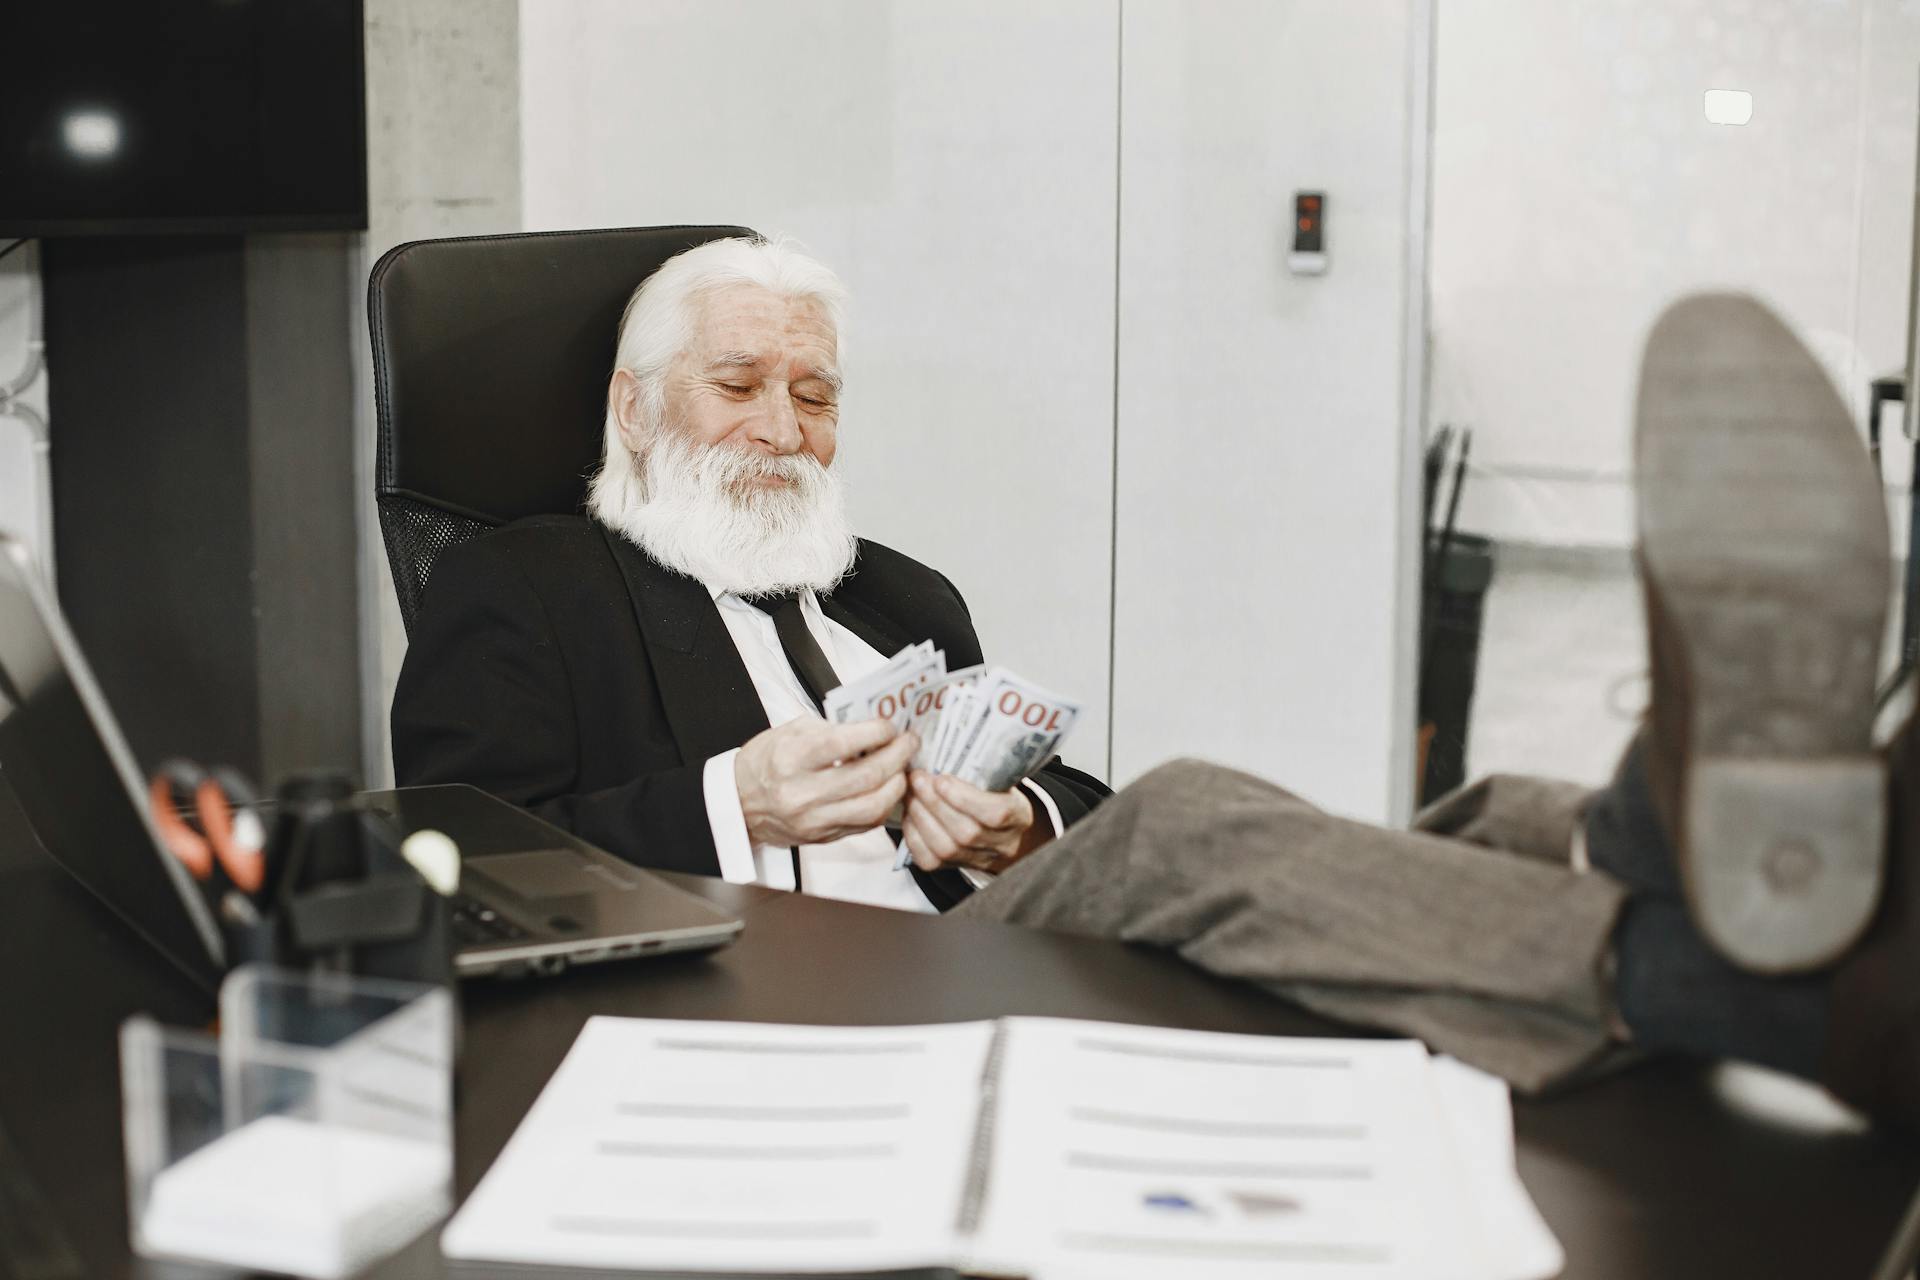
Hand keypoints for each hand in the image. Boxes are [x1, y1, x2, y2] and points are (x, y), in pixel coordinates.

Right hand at [735, 717, 916, 847]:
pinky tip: (889, 789)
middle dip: (897, 757)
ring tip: (903, 768)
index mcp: (790, 759)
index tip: (890, 726)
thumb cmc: (765, 761)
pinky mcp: (822, 837)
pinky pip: (865, 825)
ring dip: (897, 785)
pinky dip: (884, 805)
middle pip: (865, 777)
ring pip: (872, 807)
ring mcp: (813, 820)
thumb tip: (873, 727)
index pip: (842, 744)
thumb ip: (832, 728)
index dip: (875, 733)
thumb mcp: (790, 732)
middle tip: (909, 743)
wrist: (738, 802)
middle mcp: (801, 793)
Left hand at [901, 771, 1047, 874]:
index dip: (965, 799)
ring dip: (921, 817)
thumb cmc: (992, 787)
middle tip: (917, 779)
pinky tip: (910, 814)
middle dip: (935, 804)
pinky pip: (930, 861)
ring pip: (946, 848)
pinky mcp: (955, 869)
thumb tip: (941, 748)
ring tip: (910, 793)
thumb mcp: (995, 774)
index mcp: (1020, 816)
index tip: (941, 779)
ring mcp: (981, 861)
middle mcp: (1004, 845)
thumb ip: (976, 767)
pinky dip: (914, 836)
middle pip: (966, 833)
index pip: (996, 814)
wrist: (993, 815)